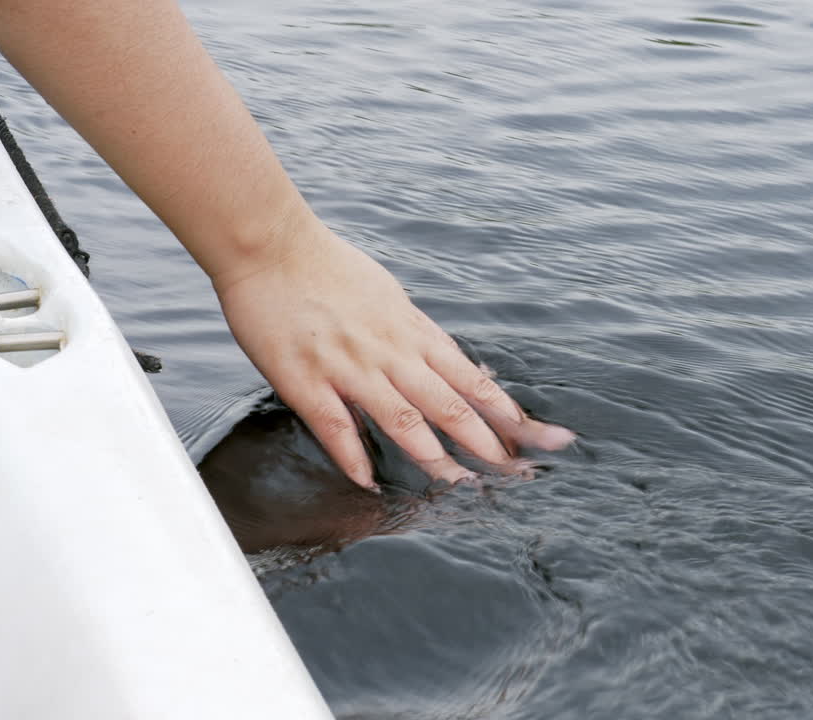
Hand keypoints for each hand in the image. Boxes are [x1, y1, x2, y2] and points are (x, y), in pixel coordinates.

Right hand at [213, 218, 574, 490]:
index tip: (542, 438)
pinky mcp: (305, 378)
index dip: (508, 414)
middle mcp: (391, 351)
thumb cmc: (330, 269)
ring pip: (402, 419)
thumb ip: (418, 338)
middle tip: (521, 475)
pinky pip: (334, 425)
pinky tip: (368, 481)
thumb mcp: (391, 299)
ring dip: (434, 456)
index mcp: (414, 332)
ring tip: (461, 486)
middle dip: (489, 443)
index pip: (473, 380)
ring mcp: (350, 366)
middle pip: (450, 404)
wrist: (271, 244)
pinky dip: (352, 456)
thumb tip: (452, 365)